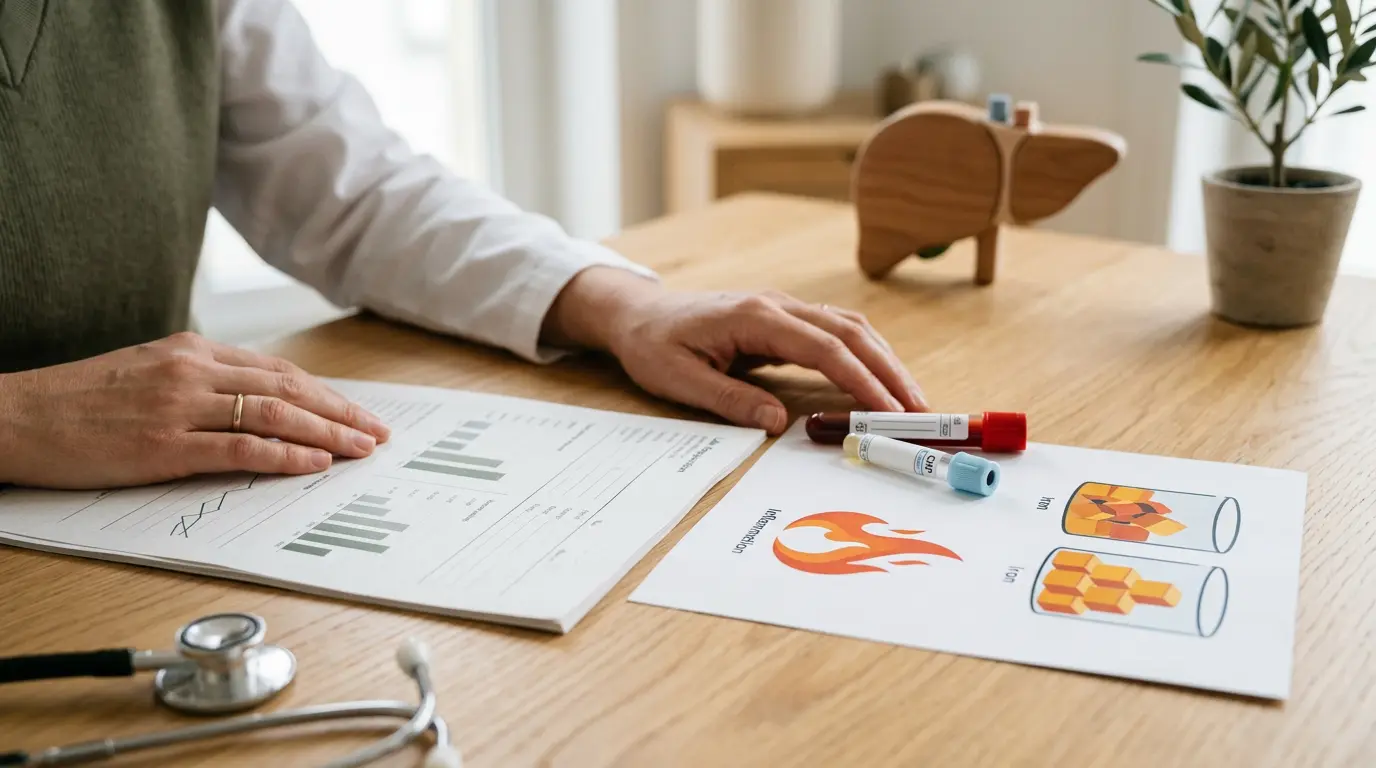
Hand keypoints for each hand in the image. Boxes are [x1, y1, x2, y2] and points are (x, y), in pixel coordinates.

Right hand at [0, 333, 390, 489]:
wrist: (16, 416)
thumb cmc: (80, 400)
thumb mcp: (149, 372)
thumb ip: (202, 381)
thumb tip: (257, 401)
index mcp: (193, 350)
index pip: (280, 370)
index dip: (327, 393)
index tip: (358, 412)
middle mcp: (194, 370)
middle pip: (289, 389)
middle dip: (341, 412)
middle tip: (377, 433)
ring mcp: (180, 406)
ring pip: (274, 415)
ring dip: (327, 434)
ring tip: (360, 450)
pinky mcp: (164, 445)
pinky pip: (239, 448)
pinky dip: (284, 456)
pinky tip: (313, 464)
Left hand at [544, 268, 925, 433]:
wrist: (636, 313)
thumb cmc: (653, 345)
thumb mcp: (678, 379)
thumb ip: (729, 399)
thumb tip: (777, 424)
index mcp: (754, 316)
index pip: (824, 347)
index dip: (861, 379)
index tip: (888, 410)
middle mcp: (777, 305)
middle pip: (851, 332)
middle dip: (890, 371)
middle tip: (921, 411)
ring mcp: (783, 308)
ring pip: (850, 328)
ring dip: (884, 361)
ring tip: (909, 401)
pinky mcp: (783, 320)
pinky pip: (836, 332)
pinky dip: (865, 355)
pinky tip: (880, 381)